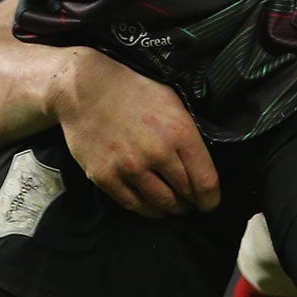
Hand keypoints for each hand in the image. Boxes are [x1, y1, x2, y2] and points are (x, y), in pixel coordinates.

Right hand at [53, 48, 219, 216]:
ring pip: (159, 204)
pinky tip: (148, 204)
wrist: (86, 88)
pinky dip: (144, 208)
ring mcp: (130, 167)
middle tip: (188, 201)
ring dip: (168, 208)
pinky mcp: (105, 177)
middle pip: (184, 195)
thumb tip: (201, 165)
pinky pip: (132, 204)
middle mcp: (157, 153)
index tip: (209, 203)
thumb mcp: (173, 102)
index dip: (210, 199)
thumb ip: (188, 135)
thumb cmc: (133, 90)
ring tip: (170, 205)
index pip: (206, 182)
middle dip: (189, 202)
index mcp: (180, 132)